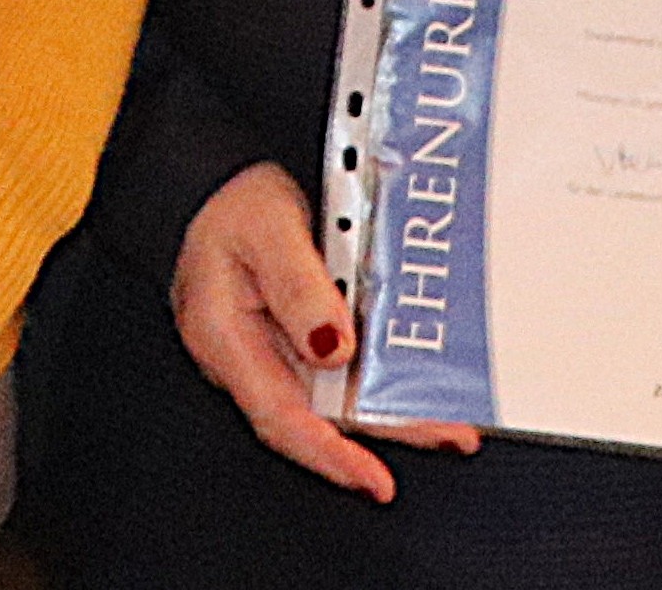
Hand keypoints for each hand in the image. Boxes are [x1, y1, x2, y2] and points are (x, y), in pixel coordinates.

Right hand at [172, 161, 476, 503]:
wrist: (214, 180)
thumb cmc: (228, 203)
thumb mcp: (267, 229)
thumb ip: (299, 288)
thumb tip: (334, 348)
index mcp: (225, 338)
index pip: (280, 416)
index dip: (330, 455)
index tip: (373, 481)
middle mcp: (250, 357)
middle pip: (321, 413)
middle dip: (387, 428)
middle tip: (447, 432)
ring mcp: (274, 350)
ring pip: (337, 395)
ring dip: (391, 405)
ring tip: (446, 412)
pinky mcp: (297, 338)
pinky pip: (341, 369)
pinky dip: (378, 374)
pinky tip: (413, 374)